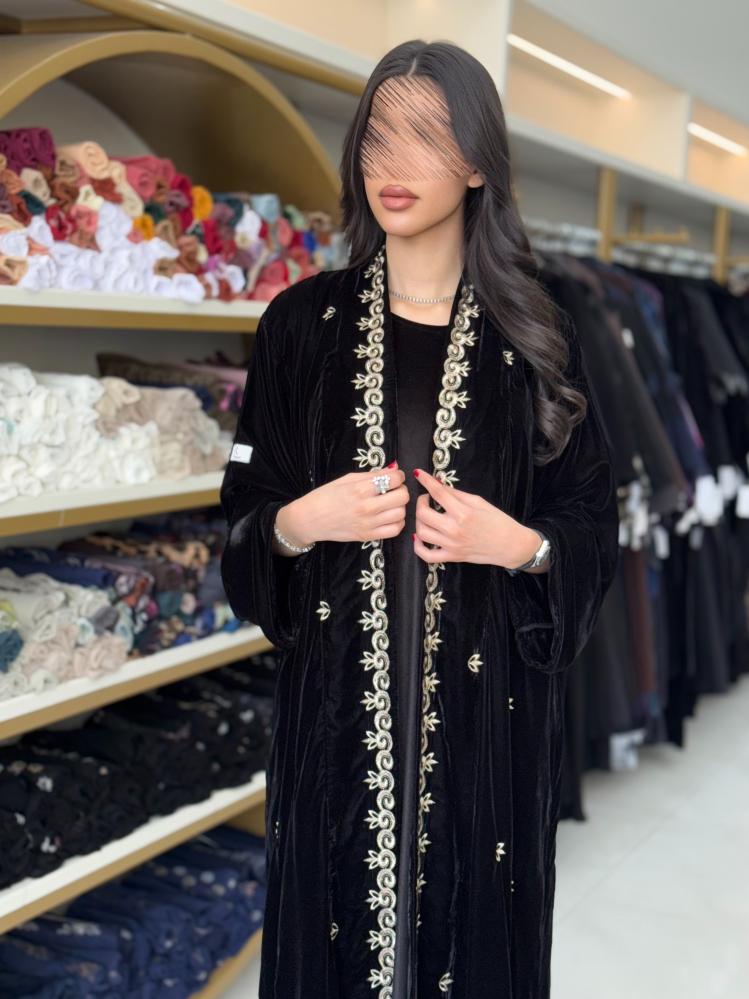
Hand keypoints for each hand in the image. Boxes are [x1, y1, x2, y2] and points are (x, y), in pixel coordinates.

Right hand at [276, 460, 408, 547]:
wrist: (309, 519)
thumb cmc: (325, 496)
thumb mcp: (346, 479)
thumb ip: (372, 475)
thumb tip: (393, 469)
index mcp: (360, 489)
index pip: (394, 479)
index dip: (398, 476)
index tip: (394, 477)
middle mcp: (367, 507)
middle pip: (402, 497)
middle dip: (401, 490)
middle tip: (393, 489)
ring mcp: (368, 524)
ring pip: (401, 514)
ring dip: (400, 506)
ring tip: (390, 503)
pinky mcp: (368, 536)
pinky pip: (395, 530)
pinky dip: (397, 522)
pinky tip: (389, 517)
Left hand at [412, 467, 541, 567]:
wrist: (510, 545)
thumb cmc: (498, 521)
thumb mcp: (479, 502)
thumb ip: (456, 494)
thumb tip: (438, 484)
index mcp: (463, 513)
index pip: (438, 492)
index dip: (425, 480)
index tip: (418, 474)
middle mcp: (454, 529)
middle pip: (423, 514)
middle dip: (420, 502)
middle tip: (427, 498)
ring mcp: (451, 545)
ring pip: (421, 533)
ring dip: (418, 521)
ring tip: (426, 515)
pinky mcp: (452, 557)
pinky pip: (426, 555)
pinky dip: (418, 546)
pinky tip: (419, 537)